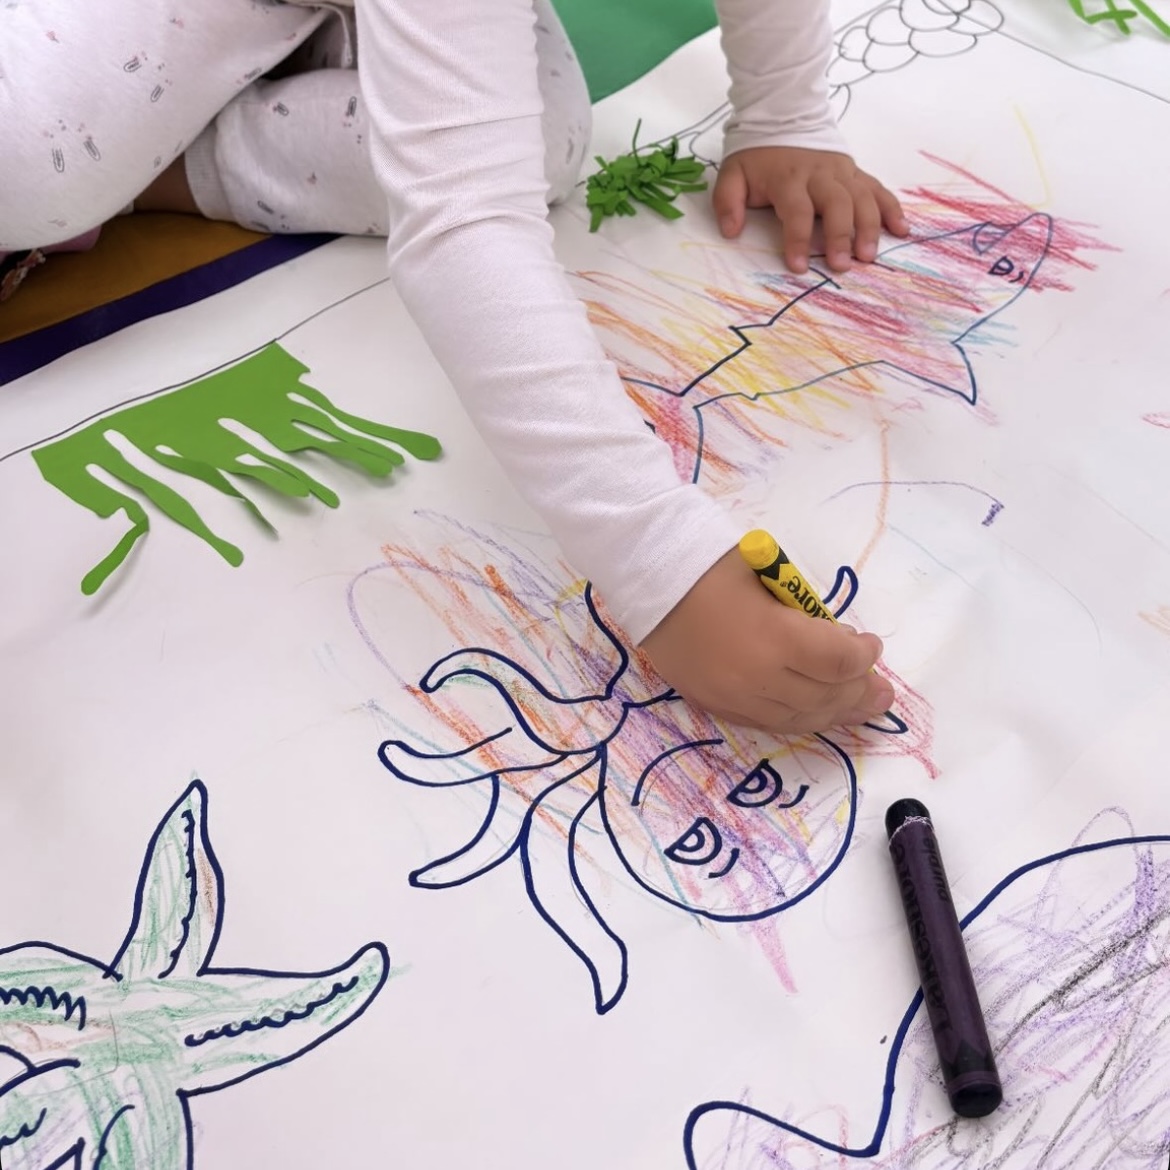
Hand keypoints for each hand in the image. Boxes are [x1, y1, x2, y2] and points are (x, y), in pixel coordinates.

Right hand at [640, 548, 894, 734]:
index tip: (870, 645)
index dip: (864, 657)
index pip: (838, 663)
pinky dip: (800, 719)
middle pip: (825, 697)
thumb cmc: (711, 567)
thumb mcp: (771, 579)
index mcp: (774, 639)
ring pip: (800, 719)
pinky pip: (770, 724)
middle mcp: (758, 679)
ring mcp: (734, 698)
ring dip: (835, 713)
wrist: (647, 580)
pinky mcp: (716, 706)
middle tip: (882, 690)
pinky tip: (816, 713)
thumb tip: (837, 643)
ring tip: (861, 709)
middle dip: (860, 693)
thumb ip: (806, 614)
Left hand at [712, 146, 908, 274]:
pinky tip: (901, 230)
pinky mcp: (855, 172)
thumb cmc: (758, 156)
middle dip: (841, 235)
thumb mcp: (732, 174)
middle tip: (843, 265)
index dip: (798, 239)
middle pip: (837, 204)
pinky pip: (877, 189)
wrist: (782, 116)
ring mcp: (841, 172)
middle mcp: (820, 174)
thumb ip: (728, 202)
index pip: (796, 211)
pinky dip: (892, 209)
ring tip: (869, 256)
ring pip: (862, 197)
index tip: (798, 265)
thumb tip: (730, 231)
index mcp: (789, 178)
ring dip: (869, 227)